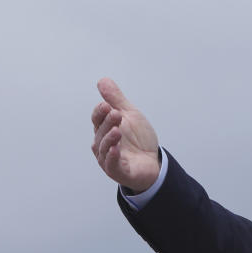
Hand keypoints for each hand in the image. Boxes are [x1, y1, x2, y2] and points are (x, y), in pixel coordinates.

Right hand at [91, 78, 160, 192]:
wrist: (154, 161)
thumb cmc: (139, 139)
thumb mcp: (130, 115)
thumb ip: (116, 99)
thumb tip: (103, 80)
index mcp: (104, 130)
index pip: (97, 119)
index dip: (100, 112)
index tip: (106, 104)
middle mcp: (103, 145)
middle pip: (100, 133)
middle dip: (107, 123)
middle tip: (116, 114)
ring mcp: (109, 159)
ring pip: (104, 149)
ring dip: (109, 139)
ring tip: (117, 130)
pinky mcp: (118, 172)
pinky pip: (112, 165)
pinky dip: (112, 157)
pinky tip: (116, 150)